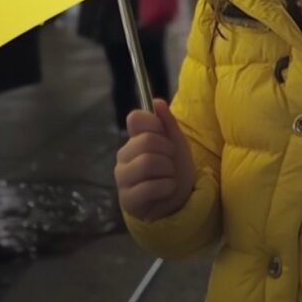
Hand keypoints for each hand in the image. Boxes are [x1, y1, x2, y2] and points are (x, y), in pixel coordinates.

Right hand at [115, 99, 195, 221]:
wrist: (179, 199)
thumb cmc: (175, 168)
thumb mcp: (176, 142)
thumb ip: (167, 122)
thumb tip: (157, 101)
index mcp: (133, 139)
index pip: (136, 118)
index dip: (156, 125)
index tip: (164, 136)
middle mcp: (123, 156)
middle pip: (147, 141)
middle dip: (168, 152)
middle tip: (170, 162)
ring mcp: (122, 178)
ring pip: (148, 163)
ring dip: (168, 171)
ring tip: (168, 177)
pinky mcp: (127, 199)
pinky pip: (149, 187)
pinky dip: (166, 187)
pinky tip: (166, 190)